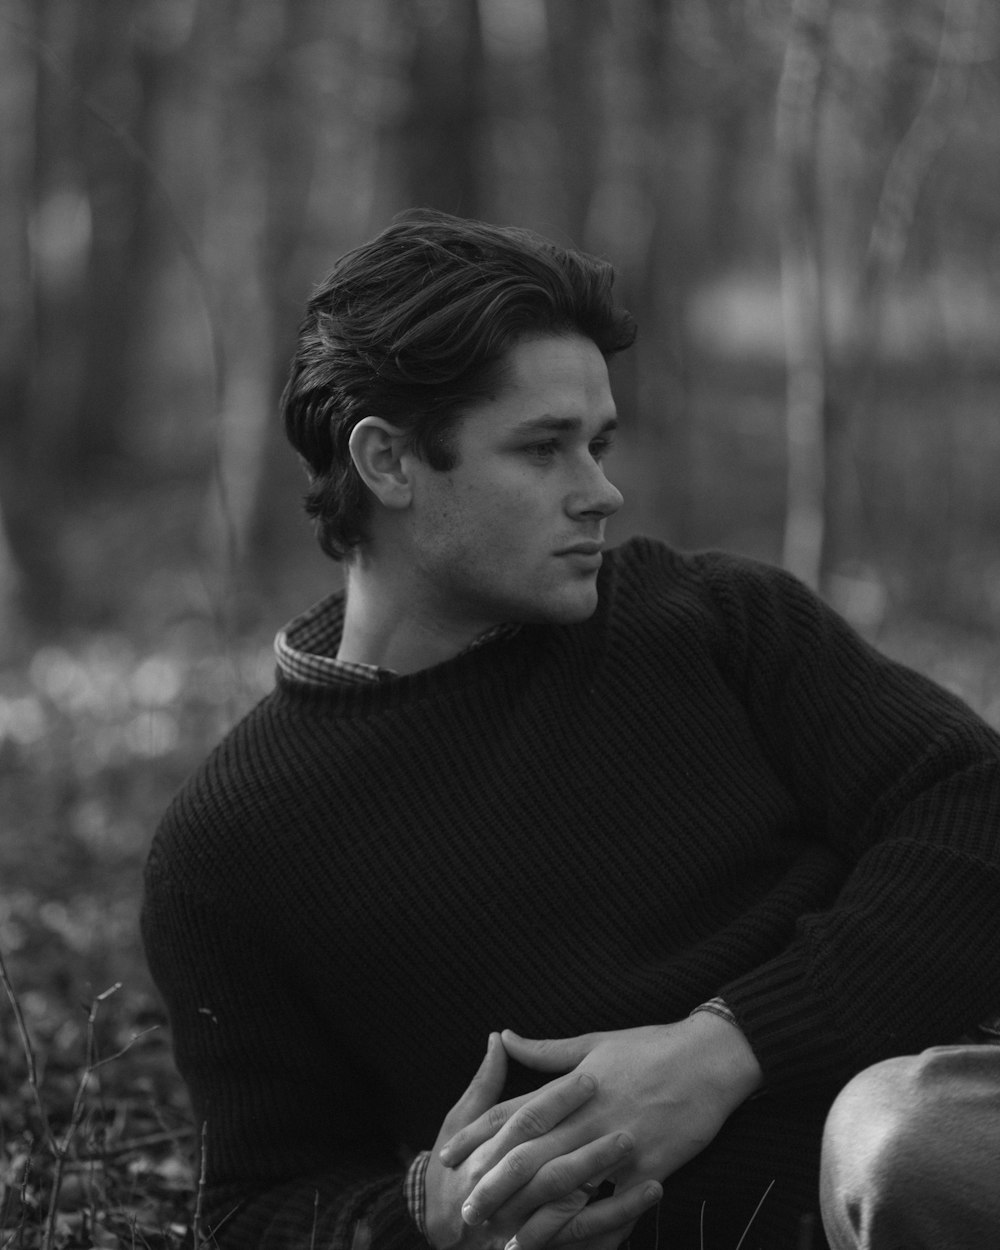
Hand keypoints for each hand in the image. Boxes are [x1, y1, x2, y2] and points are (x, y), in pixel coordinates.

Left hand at [440, 1016, 762, 1249]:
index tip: (449, 1156)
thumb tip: (505, 1036)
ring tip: (506, 1240)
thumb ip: (547, 1051)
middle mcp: (588, 1114)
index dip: (478, 1136)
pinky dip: (593, 1229)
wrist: (709, 1058)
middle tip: (464, 1210)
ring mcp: (618, 1142)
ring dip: (532, 1214)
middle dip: (494, 1185)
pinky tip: (571, 1248)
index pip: (514, 1112)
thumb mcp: (595, 1041)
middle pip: (530, 1154)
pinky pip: (615, 1205)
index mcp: (572, 1084)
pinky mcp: (648, 1166)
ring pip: (565, 1184)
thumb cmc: (651, 1046)